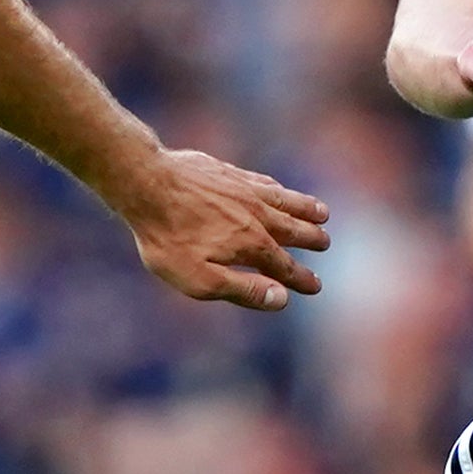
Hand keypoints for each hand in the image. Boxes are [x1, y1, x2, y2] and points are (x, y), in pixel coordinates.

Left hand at [118, 149, 330, 313]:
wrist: (147, 185)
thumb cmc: (168, 239)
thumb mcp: (201, 279)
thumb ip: (243, 289)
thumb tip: (282, 299)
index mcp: (252, 246)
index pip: (286, 266)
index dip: (302, 278)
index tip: (316, 286)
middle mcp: (257, 216)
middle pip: (293, 229)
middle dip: (312, 238)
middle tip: (325, 243)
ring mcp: (244, 191)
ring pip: (285, 201)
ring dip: (305, 208)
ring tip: (322, 213)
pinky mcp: (229, 174)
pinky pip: (264, 182)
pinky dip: (279, 190)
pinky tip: (280, 190)